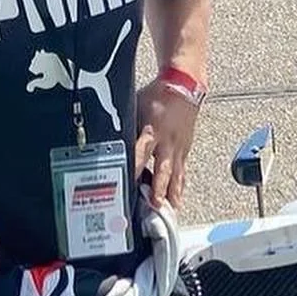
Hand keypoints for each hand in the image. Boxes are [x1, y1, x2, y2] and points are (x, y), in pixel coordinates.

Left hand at [135, 78, 200, 208]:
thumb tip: (110, 141)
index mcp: (152, 129)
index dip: (137, 167)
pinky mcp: (186, 149)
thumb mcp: (136, 107)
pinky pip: (183, 170)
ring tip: (171, 210)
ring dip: (173, 193)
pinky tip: (178, 198)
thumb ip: (127, 127)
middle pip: (163, 169)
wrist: (185, 86)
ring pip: (176, 173)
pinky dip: (180, 185)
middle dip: (160, 188)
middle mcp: (167, 141)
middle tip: (156, 205)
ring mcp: (179, 147)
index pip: (142, 152)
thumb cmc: (157, 95)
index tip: (131, 182)